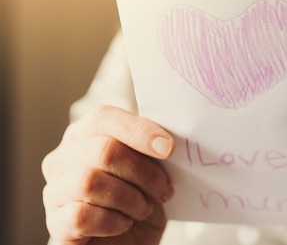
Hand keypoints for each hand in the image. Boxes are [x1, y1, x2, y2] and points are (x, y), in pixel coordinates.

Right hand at [42, 105, 175, 244]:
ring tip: (144, 208)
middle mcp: (63, 158)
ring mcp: (54, 191)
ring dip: (130, 198)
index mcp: (85, 134)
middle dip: (143, 172)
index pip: (103, 117)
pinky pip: (82, 215)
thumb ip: (151, 147)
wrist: (130, 240)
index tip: (169, 148)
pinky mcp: (56, 223)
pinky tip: (124, 223)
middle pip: (103, 150)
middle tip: (163, 189)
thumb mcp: (152, 168)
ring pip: (90, 182)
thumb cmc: (140, 197)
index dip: (138, 131)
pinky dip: (113, 221)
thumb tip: (166, 142)